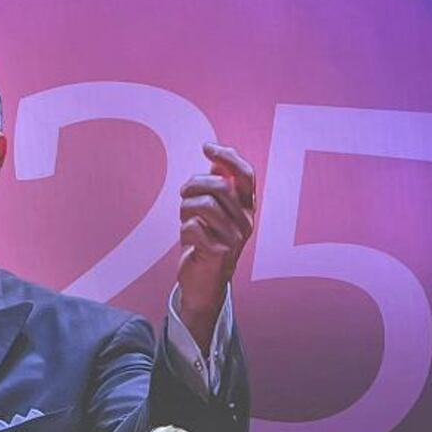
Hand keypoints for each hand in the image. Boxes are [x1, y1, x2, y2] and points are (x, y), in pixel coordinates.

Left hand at [176, 141, 255, 349]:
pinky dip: (184, 228)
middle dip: (194, 183)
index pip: (246, 174)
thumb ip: (219, 188)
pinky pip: (193, 226)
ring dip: (186, 206)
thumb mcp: (214, 213)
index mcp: (247, 208)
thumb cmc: (206, 243)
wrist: (203, 284)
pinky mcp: (219, 253)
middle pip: (220, 185)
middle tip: (183, 192)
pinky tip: (187, 237)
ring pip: (205, 204)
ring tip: (184, 216)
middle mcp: (246, 222)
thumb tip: (217, 162)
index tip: (207, 147)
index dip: (227, 156)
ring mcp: (234, 239)